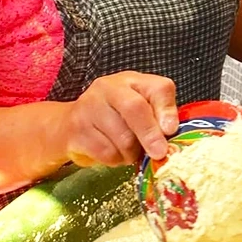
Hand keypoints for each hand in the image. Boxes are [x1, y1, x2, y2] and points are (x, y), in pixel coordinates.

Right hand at [63, 72, 178, 166]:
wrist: (71, 124)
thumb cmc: (115, 117)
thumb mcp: (140, 110)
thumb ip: (158, 116)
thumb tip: (170, 132)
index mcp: (133, 81)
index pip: (158, 88)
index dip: (167, 110)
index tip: (171, 131)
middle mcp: (109, 88)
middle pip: (135, 108)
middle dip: (150, 135)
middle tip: (160, 153)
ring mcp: (89, 107)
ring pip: (122, 137)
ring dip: (132, 153)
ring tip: (130, 151)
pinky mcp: (76, 130)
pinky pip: (106, 152)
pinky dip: (116, 160)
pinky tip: (114, 153)